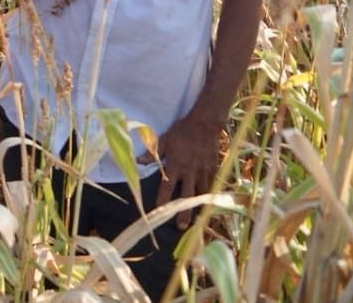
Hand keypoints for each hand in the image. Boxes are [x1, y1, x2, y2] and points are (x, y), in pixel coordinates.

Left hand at [152, 114, 223, 228]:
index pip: (167, 187)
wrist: (205, 124)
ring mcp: (203, 172)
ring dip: (198, 208)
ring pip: (200, 194)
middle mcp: (189, 172)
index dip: (162, 200)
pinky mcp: (213, 169)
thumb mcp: (164, 140)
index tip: (158, 211)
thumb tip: (138, 162)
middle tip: (180, 227)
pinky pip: (211, 186)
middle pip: (186, 196)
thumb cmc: (181, 131)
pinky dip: (210, 197)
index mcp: (176, 165)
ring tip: (196, 222)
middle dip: (183, 212)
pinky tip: (209, 206)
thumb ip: (152, 153)